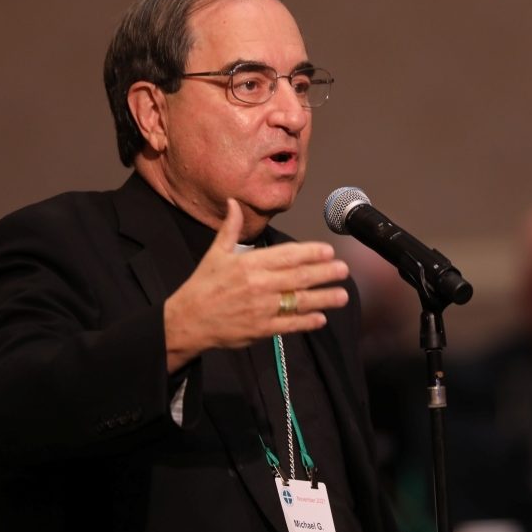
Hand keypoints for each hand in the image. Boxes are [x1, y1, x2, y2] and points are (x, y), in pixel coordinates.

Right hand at [163, 198, 349, 371]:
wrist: (188, 320)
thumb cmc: (203, 285)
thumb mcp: (215, 253)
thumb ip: (230, 228)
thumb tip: (233, 203)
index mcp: (249, 264)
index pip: (287, 255)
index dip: (310, 253)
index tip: (328, 251)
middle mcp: (258, 285)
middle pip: (299, 277)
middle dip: (324, 273)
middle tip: (343, 270)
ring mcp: (261, 308)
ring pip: (299, 301)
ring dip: (323, 298)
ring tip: (342, 294)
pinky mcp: (261, 329)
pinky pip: (289, 324)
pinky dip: (306, 321)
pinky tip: (321, 318)